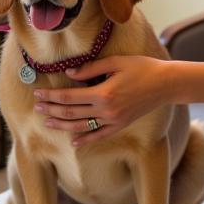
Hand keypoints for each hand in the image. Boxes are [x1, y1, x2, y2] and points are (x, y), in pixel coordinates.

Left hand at [33, 55, 174, 145]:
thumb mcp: (116, 62)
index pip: (69, 97)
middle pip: (71, 112)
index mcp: (103, 93)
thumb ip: (90, 69)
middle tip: (37, 107)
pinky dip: (86, 140)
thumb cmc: (142, 67)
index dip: (52, 96)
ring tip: (48, 122)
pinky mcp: (122, 125)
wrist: (166, 83)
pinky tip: (74, 142)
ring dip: (62, 125)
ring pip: (82, 126)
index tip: (38, 93)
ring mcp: (114, 120)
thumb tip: (70, 73)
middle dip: (52, 110)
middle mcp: (107, 110)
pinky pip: (100, 135)